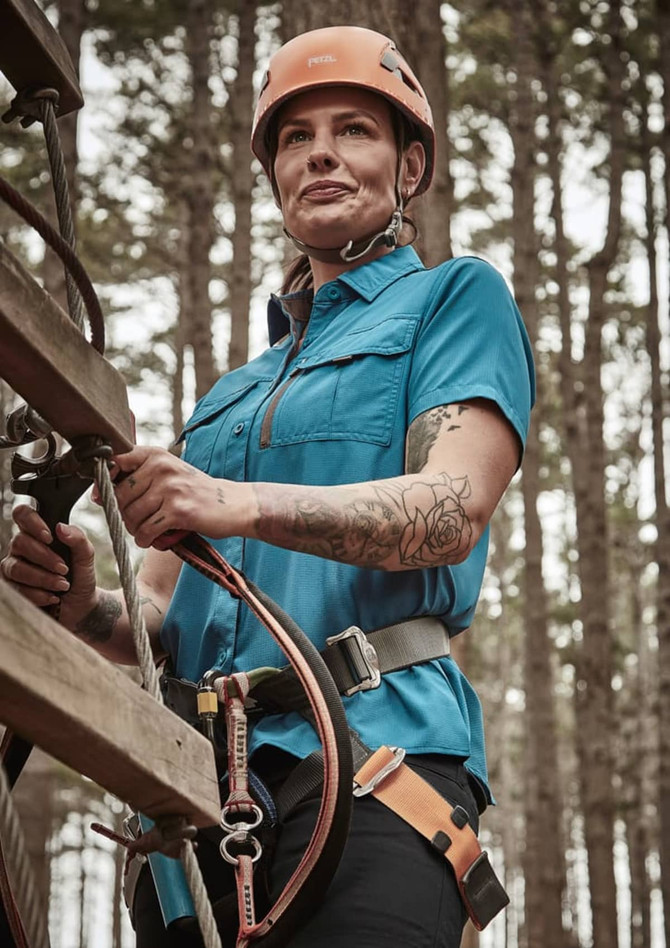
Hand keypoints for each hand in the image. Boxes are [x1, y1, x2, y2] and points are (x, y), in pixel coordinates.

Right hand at [0, 505, 97, 629]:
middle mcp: (21, 548)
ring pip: (16, 567)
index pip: (23, 515)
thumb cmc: (80, 576)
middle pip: (19, 542)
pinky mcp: (12, 588)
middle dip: (44, 557)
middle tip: (64, 569)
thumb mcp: (86, 556)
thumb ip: (78, 539)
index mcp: (38, 533)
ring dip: (43, 578)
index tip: (49, 536)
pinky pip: (16, 588)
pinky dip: (38, 594)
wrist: (81, 605)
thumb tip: (61, 528)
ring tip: (62, 585)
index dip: (32, 522)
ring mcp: (13, 567)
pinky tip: (53, 597)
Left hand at [110, 446, 251, 547]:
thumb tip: (99, 493)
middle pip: (120, 496)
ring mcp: (170, 489)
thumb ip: (138, 476)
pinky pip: (146, 531)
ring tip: (148, 530)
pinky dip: (146, 540)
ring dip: (135, 530)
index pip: (115, 462)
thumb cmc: (195, 492)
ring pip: (131, 516)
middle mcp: (162, 467)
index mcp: (156, 455)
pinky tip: (154, 539)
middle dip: (123, 515)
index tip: (105, 497)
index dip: (105, 483)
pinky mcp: (178, 511)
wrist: (234, 504)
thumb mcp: (169, 473)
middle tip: (137, 521)